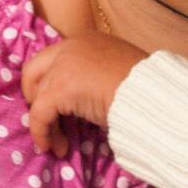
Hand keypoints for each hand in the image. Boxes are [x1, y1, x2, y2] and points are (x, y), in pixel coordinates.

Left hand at [21, 32, 144, 155]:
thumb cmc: (145, 87)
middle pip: (33, 70)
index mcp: (87, 40)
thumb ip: (97, 75)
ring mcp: (63, 66)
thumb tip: (85, 98)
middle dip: (34, 96)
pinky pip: (40, 114)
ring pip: (38, 97)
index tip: (55, 104)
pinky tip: (53, 148)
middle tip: (46, 118)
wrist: (153, 94)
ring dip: (44, 123)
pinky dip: (42, 133)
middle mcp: (70, 47)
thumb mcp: (117, 72)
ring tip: (57, 145)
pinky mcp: (59, 89)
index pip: (54, 57)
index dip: (48, 80)